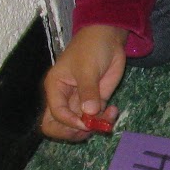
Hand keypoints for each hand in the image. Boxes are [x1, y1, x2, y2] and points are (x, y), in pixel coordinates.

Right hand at [42, 24, 128, 140]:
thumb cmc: (90, 48)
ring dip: (94, 126)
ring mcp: (80, 101)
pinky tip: (113, 110)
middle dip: (75, 131)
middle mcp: (64, 97)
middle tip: (91, 127)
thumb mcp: (87, 69)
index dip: (69, 123)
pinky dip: (105, 119)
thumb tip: (88, 113)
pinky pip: (96, 118)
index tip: (86, 123)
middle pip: (60, 125)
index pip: (55, 115)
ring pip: (80, 125)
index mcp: (55, 88)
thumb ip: (88, 91)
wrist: (108, 38)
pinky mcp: (95, 101)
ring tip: (108, 116)